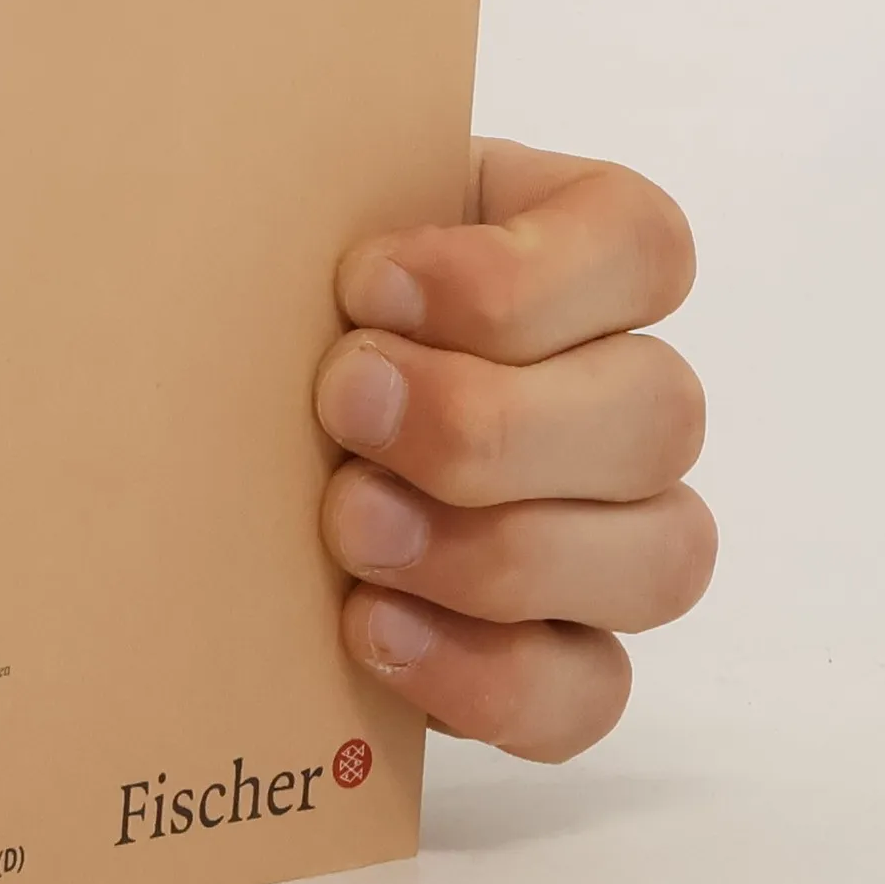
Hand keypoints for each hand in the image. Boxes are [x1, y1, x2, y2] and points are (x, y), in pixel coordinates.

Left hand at [313, 139, 712, 760]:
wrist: (225, 421)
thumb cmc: (273, 302)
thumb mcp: (291, 226)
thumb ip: (309, 207)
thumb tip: (271, 190)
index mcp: (570, 254)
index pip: (640, 247)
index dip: (517, 277)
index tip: (364, 282)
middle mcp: (621, 393)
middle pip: (659, 413)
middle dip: (486, 422)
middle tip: (340, 408)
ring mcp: (615, 532)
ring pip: (660, 557)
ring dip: (496, 553)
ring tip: (348, 528)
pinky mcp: (565, 654)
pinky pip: (590, 693)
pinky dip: (488, 676)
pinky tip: (372, 631)